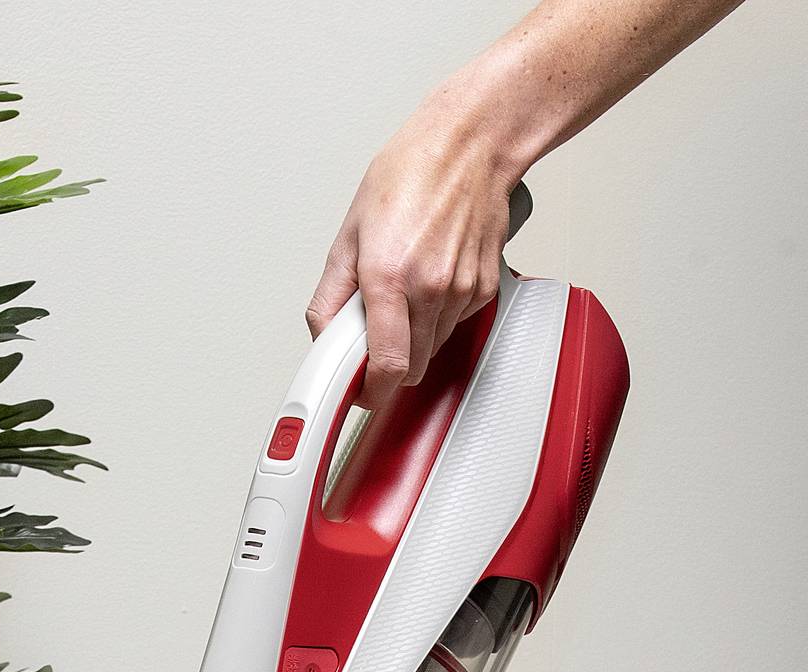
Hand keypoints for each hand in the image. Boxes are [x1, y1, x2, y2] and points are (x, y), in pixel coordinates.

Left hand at [307, 91, 518, 409]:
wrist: (470, 143)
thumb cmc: (411, 174)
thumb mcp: (350, 233)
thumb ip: (331, 297)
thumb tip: (323, 338)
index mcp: (389, 277)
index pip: (385, 369)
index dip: (370, 392)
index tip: (360, 393)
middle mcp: (429, 288)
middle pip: (410, 368)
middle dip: (388, 362)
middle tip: (375, 331)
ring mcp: (461, 289)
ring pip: (433, 347)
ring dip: (414, 336)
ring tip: (406, 288)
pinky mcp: (483, 286)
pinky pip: (456, 323)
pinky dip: (439, 313)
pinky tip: (432, 276)